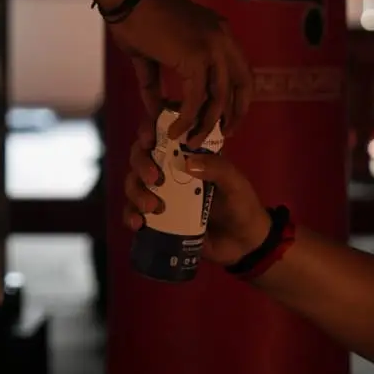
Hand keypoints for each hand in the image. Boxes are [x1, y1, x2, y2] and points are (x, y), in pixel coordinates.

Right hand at [107, 0, 252, 147]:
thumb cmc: (134, 19)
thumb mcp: (152, 55)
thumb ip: (157, 83)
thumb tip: (155, 111)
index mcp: (219, 32)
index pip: (240, 70)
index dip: (238, 97)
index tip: (228, 118)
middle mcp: (223, 38)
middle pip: (241, 85)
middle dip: (234, 114)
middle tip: (223, 136)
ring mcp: (212, 47)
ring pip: (219, 98)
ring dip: (206, 125)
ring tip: (192, 141)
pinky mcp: (196, 57)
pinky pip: (197, 98)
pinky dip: (187, 119)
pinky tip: (175, 129)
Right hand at [123, 120, 270, 266]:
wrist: (243, 244)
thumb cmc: (241, 206)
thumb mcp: (235, 184)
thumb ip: (218, 169)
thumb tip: (188, 163)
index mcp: (189, 155)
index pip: (163, 134)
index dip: (149, 129)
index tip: (148, 139)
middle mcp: (170, 171)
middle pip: (141, 156)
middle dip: (141, 164)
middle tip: (154, 178)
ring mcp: (161, 194)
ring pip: (134, 183)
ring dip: (136, 191)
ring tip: (151, 207)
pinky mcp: (156, 218)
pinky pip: (134, 212)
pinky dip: (130, 215)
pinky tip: (137, 223)